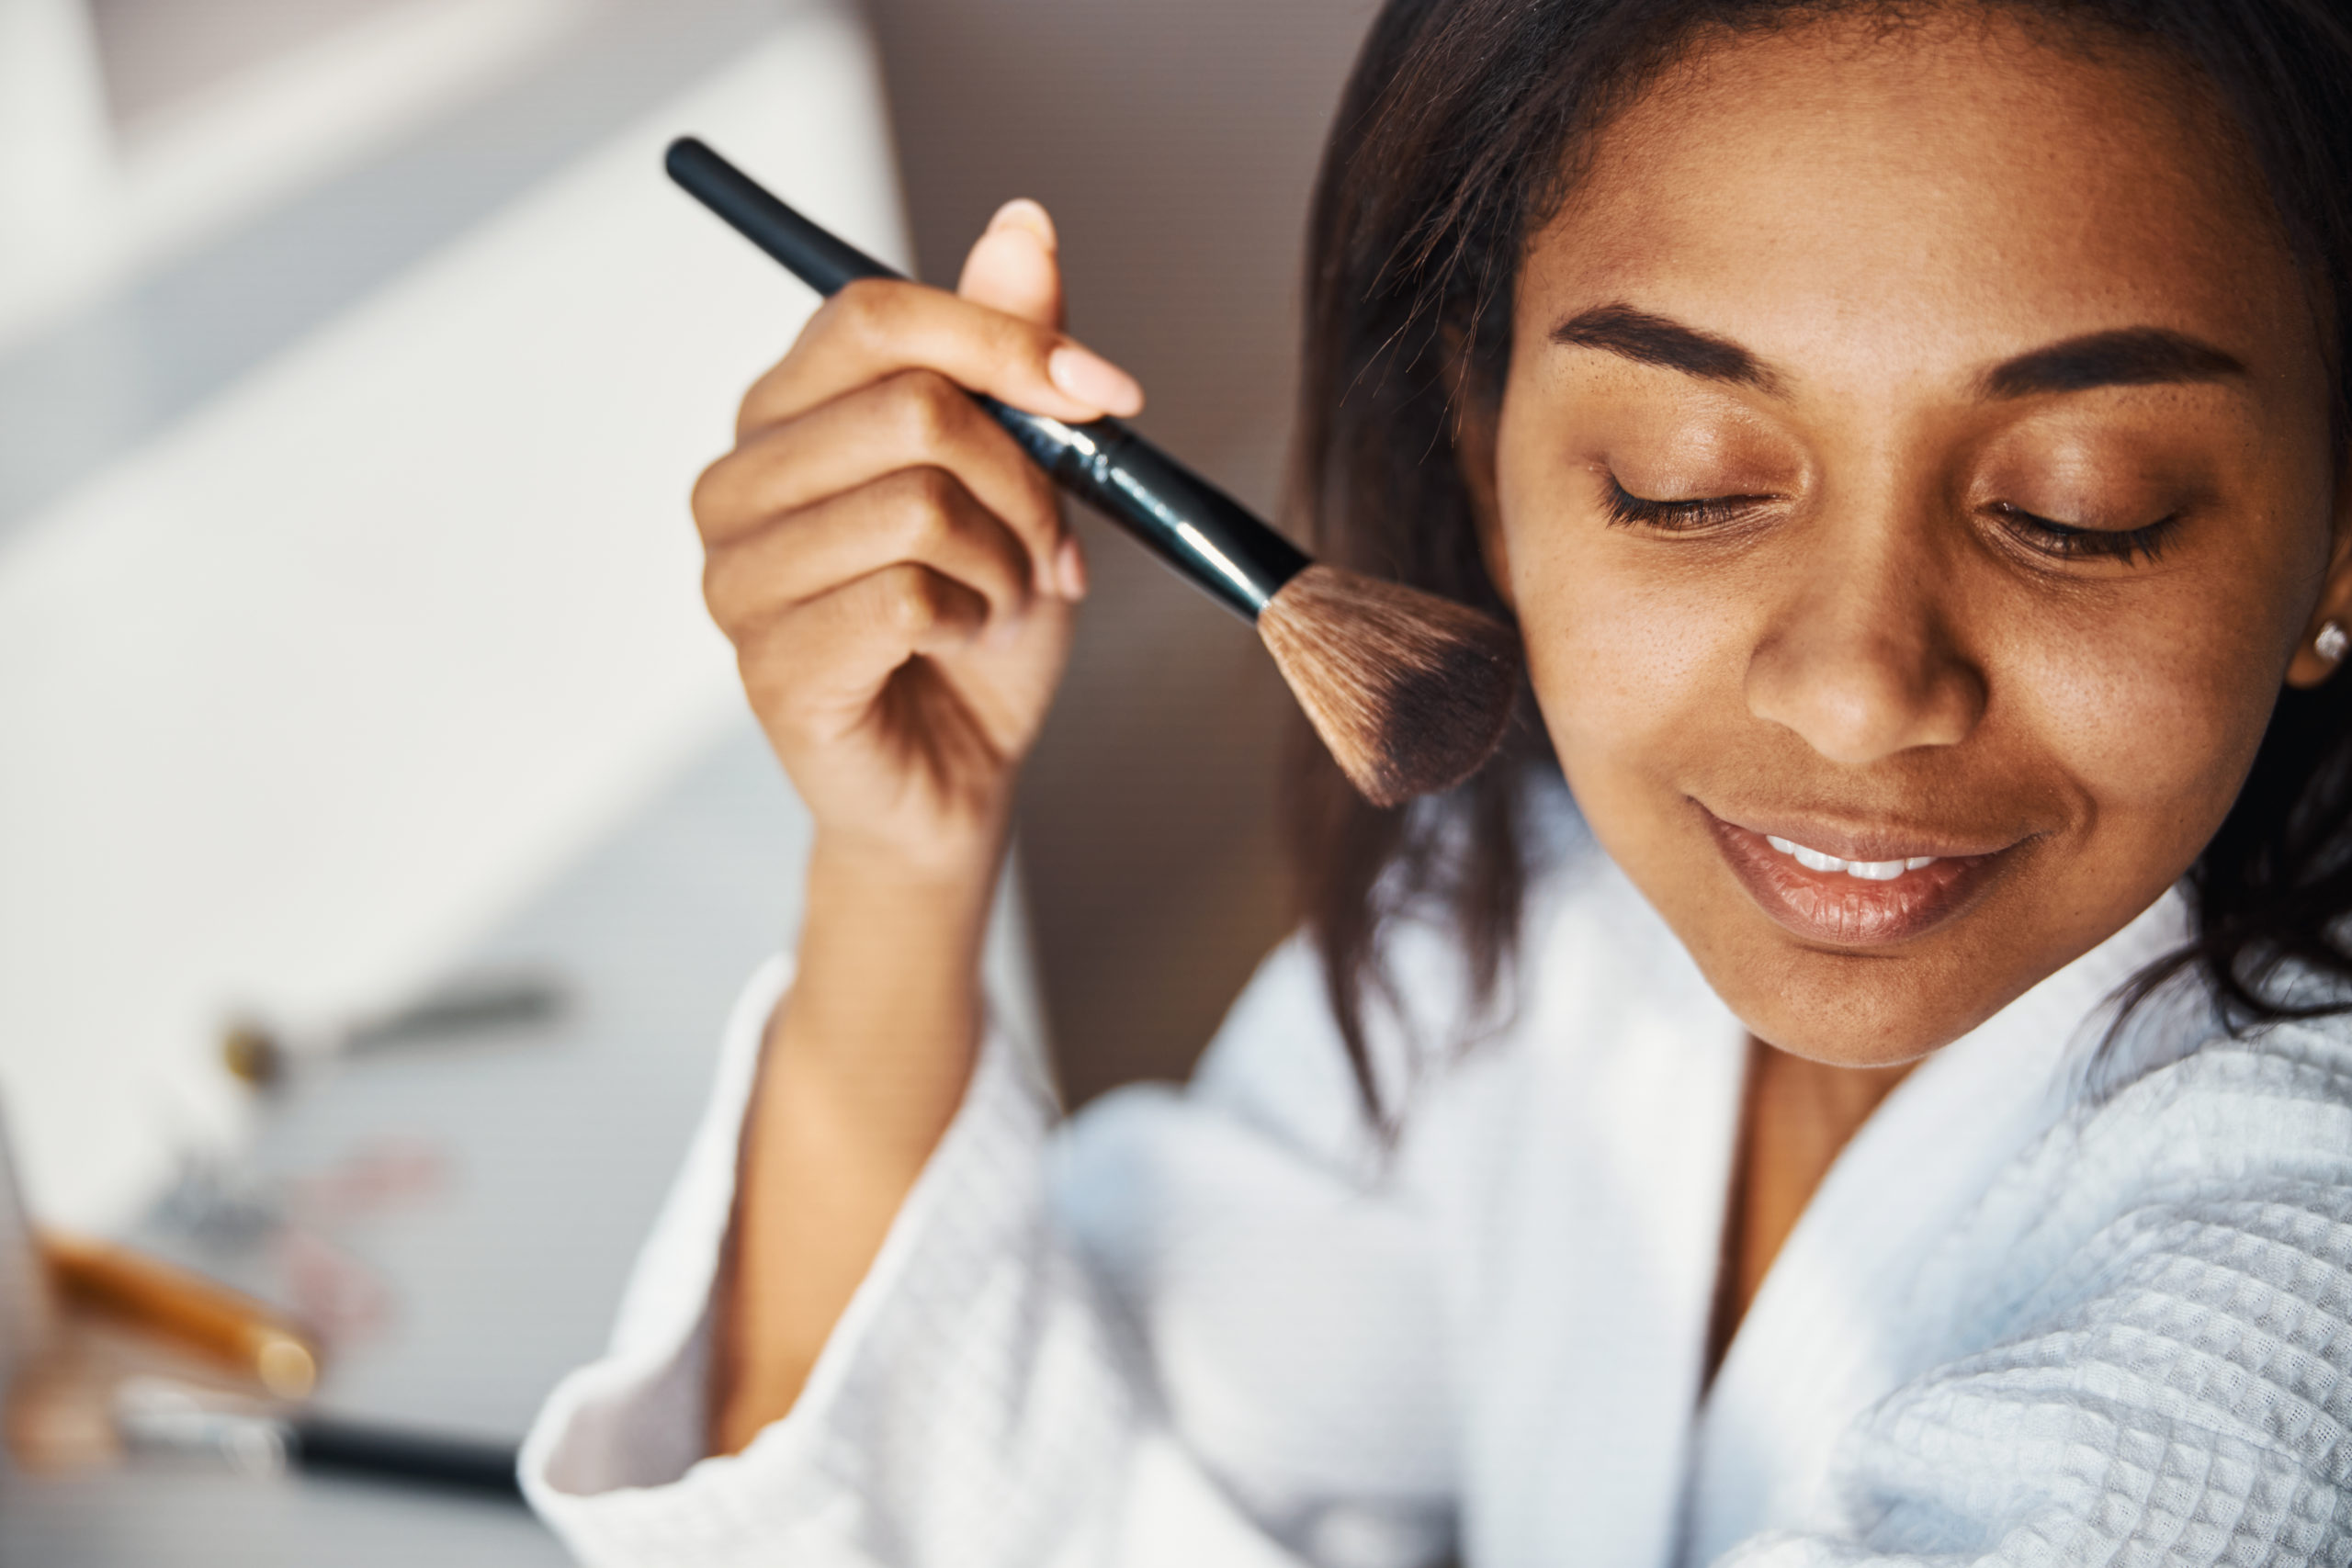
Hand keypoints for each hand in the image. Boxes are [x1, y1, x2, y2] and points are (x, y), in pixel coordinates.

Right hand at [692, 200, 1143, 883]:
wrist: (957, 780)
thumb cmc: (977, 627)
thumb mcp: (1017, 477)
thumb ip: (1009, 355)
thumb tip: (1022, 221)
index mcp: (783, 414)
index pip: (874, 315)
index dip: (1005, 340)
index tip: (1109, 395)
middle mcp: (735, 485)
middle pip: (911, 405)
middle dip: (1026, 477)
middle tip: (1047, 544)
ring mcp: (736, 579)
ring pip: (920, 503)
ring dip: (1006, 560)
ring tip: (1001, 600)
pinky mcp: (769, 667)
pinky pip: (907, 596)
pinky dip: (975, 620)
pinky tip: (962, 645)